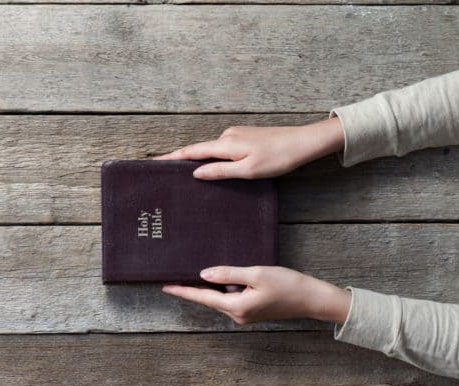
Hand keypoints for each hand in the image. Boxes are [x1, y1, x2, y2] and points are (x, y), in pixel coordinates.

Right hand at [154, 117, 344, 179]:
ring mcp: (236, 135)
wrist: (303, 143)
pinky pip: (223, 150)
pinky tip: (217, 168)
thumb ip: (220, 171)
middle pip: (200, 151)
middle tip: (167, 174)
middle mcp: (227, 136)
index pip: (192, 152)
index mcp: (225, 145)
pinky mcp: (245, 137)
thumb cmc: (278, 159)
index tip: (154, 162)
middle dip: (183, 161)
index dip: (172, 158)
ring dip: (202, 161)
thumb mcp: (247, 171)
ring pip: (213, 151)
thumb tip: (195, 173)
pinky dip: (216, 158)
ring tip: (191, 177)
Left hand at [162, 266, 350, 324]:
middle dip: (193, 288)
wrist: (312, 299)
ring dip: (209, 287)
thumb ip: (229, 274)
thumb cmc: (288, 284)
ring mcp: (244, 315)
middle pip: (209, 299)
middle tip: (174, 275)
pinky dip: (223, 288)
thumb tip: (203, 274)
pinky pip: (231, 298)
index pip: (203, 297)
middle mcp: (237, 315)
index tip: (165, 287)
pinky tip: (222, 277)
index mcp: (236, 306)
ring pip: (220, 298)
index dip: (183, 291)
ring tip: (195, 272)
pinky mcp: (252, 311)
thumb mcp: (256, 273)